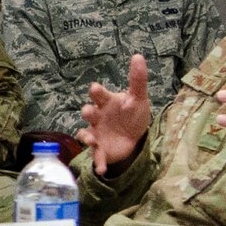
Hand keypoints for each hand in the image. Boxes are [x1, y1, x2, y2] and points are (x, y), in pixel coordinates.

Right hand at [77, 53, 152, 175]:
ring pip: (86, 134)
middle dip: (87, 112)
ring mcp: (97, 133)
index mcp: (106, 103)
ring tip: (92, 141)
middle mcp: (98, 117)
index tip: (97, 89)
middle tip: (90, 113)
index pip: (98, 94)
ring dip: (87, 137)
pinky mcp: (101, 149)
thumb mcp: (138, 98)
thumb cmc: (132, 114)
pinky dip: (98, 163)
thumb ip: (138, 79)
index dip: (96, 92)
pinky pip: (96, 156)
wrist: (133, 137)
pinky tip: (102, 170)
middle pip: (88, 112)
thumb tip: (138, 55)